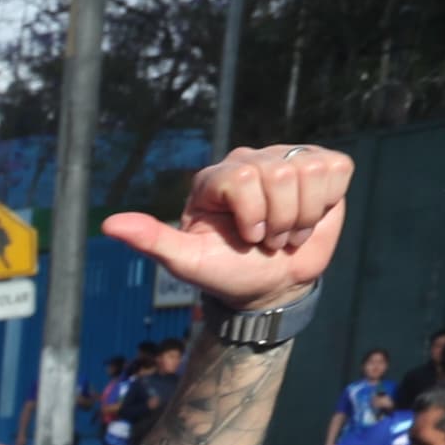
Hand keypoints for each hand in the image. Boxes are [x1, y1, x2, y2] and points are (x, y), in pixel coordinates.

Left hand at [107, 145, 352, 313]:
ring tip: (286, 232)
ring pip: (309, 170)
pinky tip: (309, 216)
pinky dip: (327, 202)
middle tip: (268, 239)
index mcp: (217, 178)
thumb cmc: (226, 271)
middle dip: (278, 220)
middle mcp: (251, 160)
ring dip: (302, 215)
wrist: (270, 285)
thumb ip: (151, 240)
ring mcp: (287, 159)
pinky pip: (335, 169)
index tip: (247, 239)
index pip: (245, 177)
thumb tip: (109, 226)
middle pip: (279, 174)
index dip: (253, 215)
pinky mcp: (323, 165)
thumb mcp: (186, 261)